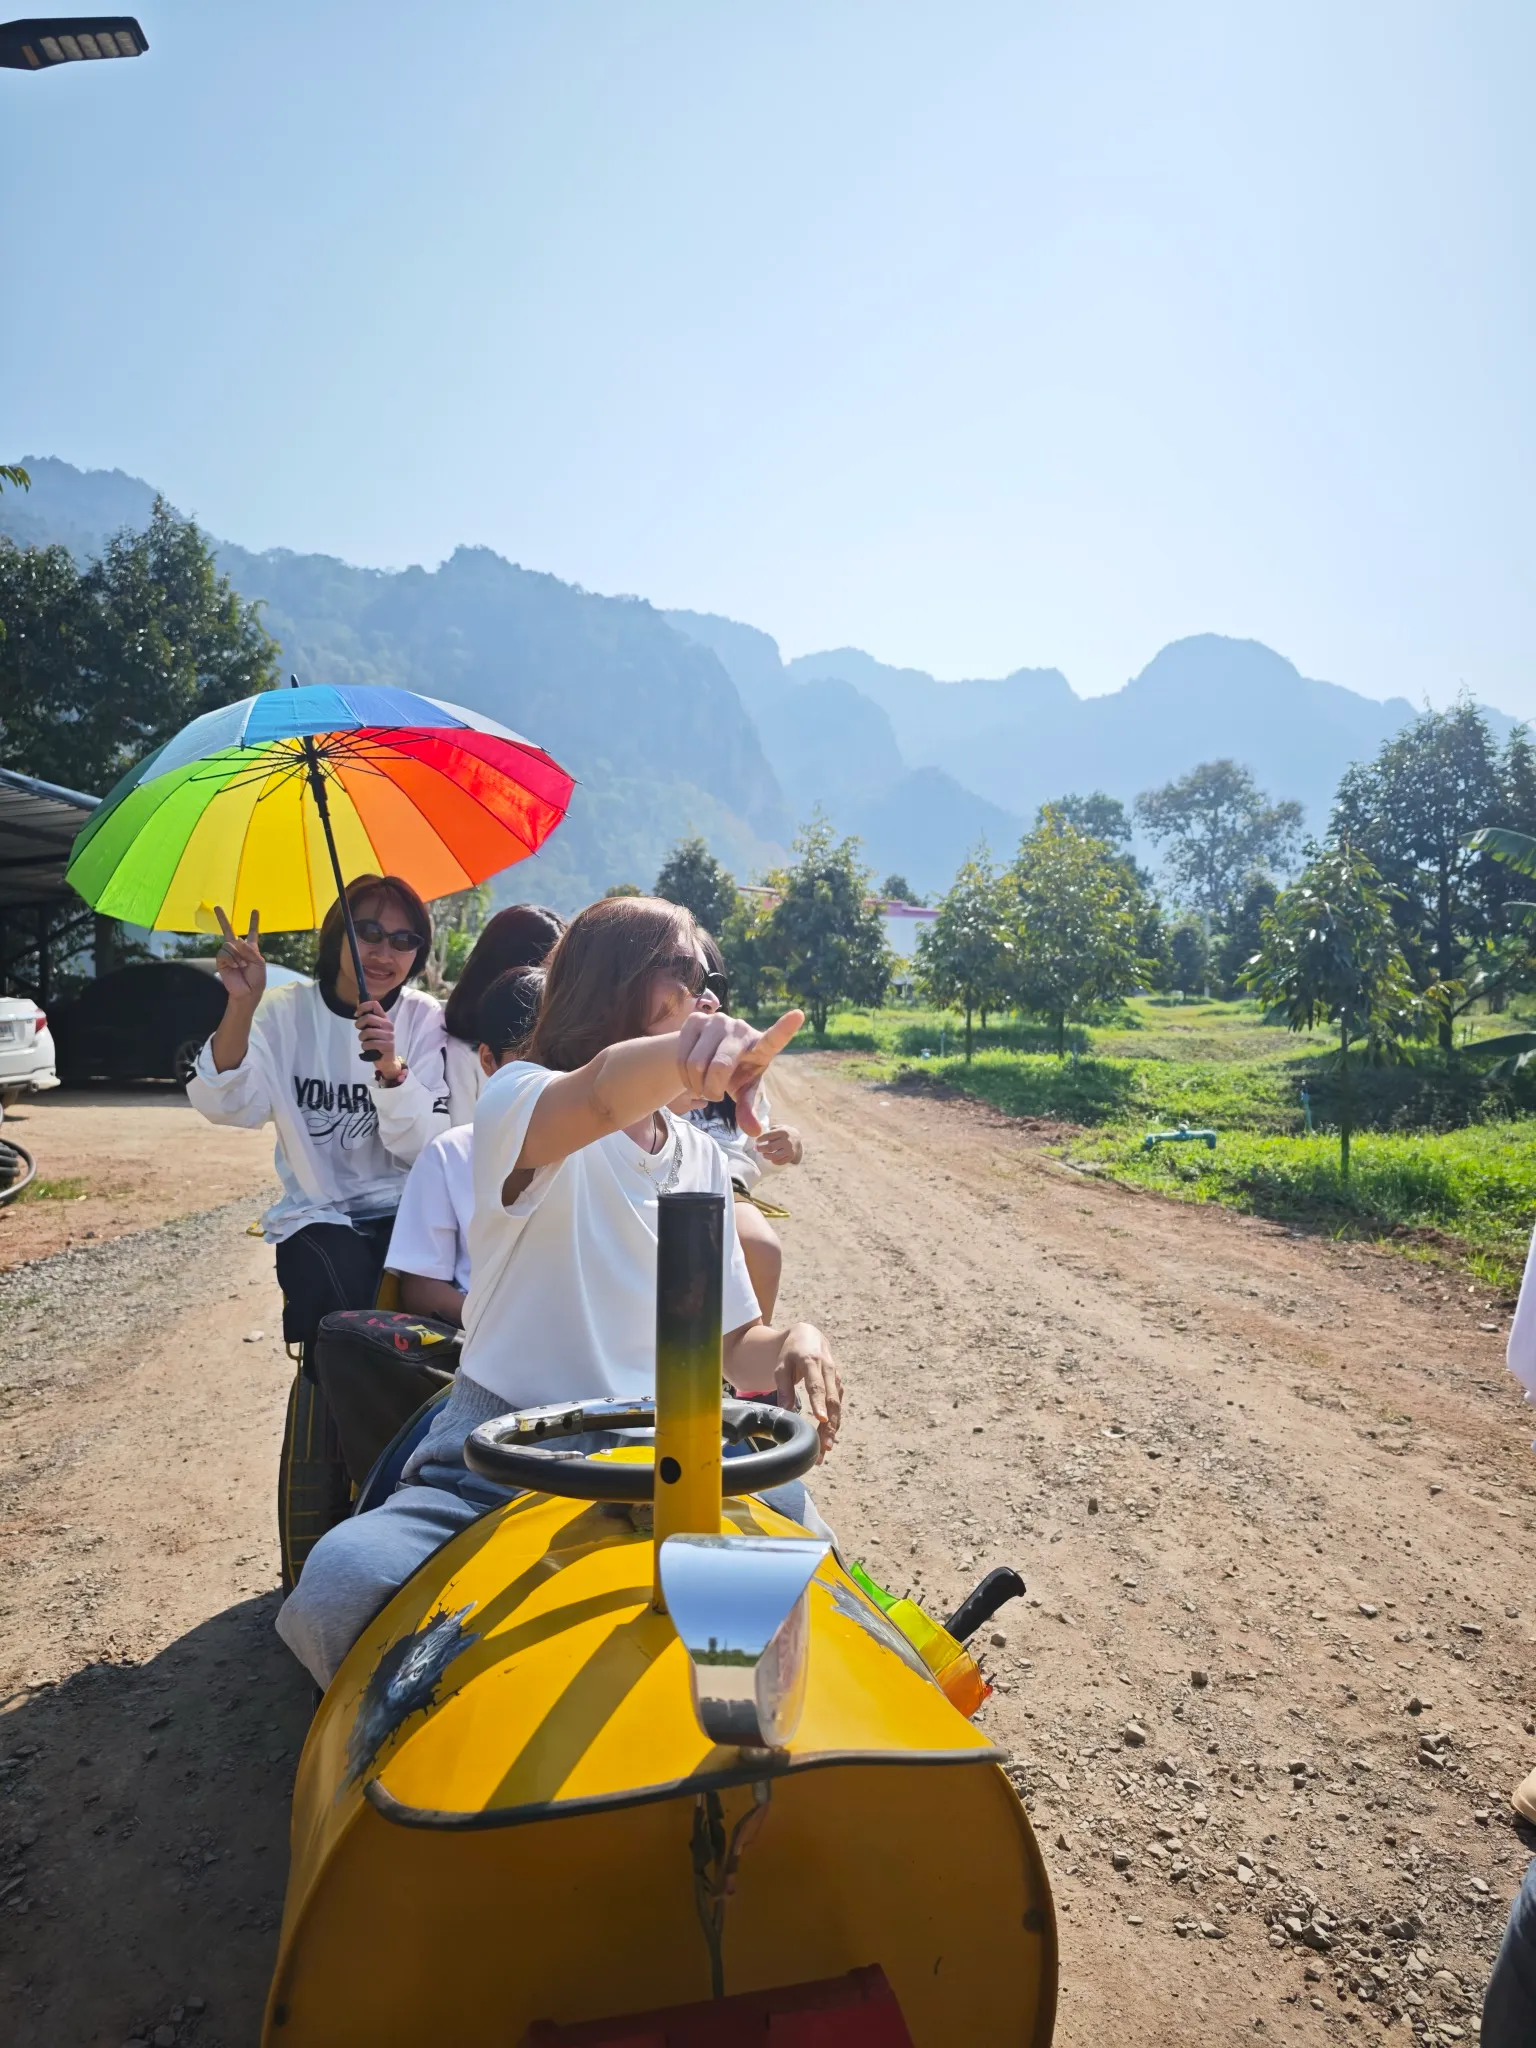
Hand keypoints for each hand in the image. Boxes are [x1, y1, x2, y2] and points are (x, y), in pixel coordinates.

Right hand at [213, 906, 265, 1005]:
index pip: (252, 933)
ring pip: (229, 944)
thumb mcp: (259, 963)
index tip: (255, 910)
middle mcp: (238, 949)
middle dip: (222, 919)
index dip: (253, 922)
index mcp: (251, 949)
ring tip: (241, 966)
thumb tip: (237, 939)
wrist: (247, 992)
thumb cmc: (256, 979)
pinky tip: (235, 966)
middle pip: (229, 931)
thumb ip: (250, 950)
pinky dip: (231, 959)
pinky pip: (224, 952)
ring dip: (237, 955)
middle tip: (217, 907)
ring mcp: (228, 954)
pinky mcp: (221, 960)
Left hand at [355, 999, 402, 1081]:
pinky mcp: (388, 1046)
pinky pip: (370, 1043)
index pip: (374, 1005)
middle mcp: (388, 1025)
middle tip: (360, 1031)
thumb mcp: (373, 1029)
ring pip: (367, 1032)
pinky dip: (365, 1047)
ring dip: (362, 1039)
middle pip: (369, 1017)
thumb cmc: (377, 1043)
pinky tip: (369, 1049)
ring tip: (366, 1042)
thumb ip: (367, 1021)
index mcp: (384, 1018)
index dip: (363, 1007)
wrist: (386, 1060)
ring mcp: (389, 1035)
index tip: (357, 1015)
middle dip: (359, 1024)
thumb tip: (356, 1013)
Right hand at [675, 1008, 803, 1135]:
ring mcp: (717, 1020)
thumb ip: (749, 1110)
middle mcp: (740, 1028)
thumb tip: (755, 1132)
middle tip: (713, 1097)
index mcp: (761, 1046)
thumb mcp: (745, 1092)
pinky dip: (683, 1076)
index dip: (785, 1028)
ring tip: (702, 1086)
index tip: (799, 1015)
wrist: (708, 1053)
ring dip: (696, 1085)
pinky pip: (681, 1056)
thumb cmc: (736, 1074)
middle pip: (719, 1068)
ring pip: (695, 1063)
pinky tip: (691, 1076)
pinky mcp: (695, 1019)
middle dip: (711, 1090)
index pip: (774, 1039)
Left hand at [755, 1125, 802, 1166]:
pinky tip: (771, 1158)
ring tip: (763, 1154)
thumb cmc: (785, 1132)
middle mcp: (787, 1141)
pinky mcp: (791, 1157)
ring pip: (774, 1156)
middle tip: (755, 1148)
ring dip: (766, 1156)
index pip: (768, 1136)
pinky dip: (773, 1161)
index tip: (756, 1141)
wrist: (798, 1138)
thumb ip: (770, 1131)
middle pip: (770, 1147)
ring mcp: (789, 1150)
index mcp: (783, 1132)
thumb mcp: (779, 1127)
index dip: (760, 1139)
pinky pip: (779, 1162)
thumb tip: (758, 1137)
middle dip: (760, 1148)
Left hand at [774, 1322, 841, 1458]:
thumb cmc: (791, 1352)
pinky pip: (838, 1406)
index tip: (821, 1419)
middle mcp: (828, 1370)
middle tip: (825, 1447)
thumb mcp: (781, 1366)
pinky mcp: (838, 1385)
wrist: (809, 1336)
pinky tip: (828, 1439)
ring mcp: (836, 1378)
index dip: (819, 1402)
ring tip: (825, 1450)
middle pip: (832, 1400)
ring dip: (833, 1429)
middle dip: (830, 1425)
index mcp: (812, 1362)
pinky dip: (834, 1423)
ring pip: (838, 1406)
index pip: (816, 1385)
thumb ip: (784, 1388)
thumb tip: (785, 1413)